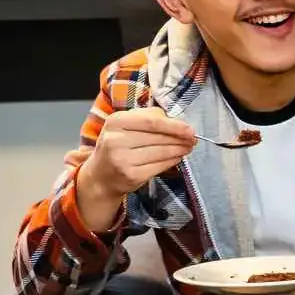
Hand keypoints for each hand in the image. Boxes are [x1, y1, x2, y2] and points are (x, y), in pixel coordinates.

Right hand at [73, 107, 196, 221]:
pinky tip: (177, 158)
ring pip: (162, 152)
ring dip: (180, 150)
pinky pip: (160, 166)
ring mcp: (122, 159)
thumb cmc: (117, 146)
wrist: (101, 176)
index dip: (175, 125)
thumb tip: (178, 122)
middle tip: (193, 139)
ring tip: (187, 147)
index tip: (190, 129)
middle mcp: (115, 140)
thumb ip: (148, 118)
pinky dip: (172, 161)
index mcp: (115, 122)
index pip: (152, 121)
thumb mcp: (125, 126)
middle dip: (180, 138)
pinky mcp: (131, 175)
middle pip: (159, 137)